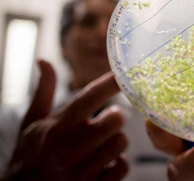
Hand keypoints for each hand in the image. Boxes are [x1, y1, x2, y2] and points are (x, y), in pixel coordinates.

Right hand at [2, 60, 128, 180]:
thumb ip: (44, 91)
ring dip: (117, 141)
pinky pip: (122, 167)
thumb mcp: (32, 122)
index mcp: (58, 127)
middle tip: (109, 119)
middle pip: (116, 119)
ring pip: (121, 142)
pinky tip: (104, 162)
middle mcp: (71, 147)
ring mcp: (82, 169)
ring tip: (103, 143)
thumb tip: (44, 61)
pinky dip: (118, 163)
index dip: (110, 82)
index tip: (125, 73)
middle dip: (116, 117)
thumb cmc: (30, 154)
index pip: (90, 97)